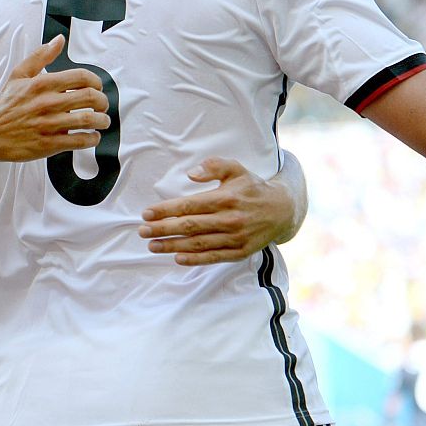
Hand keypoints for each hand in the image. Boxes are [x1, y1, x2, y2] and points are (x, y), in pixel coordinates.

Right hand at [0, 36, 107, 161]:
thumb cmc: (5, 105)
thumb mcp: (19, 75)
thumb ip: (40, 56)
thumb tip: (59, 40)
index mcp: (42, 84)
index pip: (81, 77)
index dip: (96, 82)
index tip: (97, 87)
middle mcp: (47, 103)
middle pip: (89, 97)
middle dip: (103, 101)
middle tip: (103, 105)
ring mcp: (48, 124)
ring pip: (87, 120)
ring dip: (102, 121)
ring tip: (103, 121)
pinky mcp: (48, 144)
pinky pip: (79, 141)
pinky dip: (92, 139)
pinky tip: (93, 137)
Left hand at [139, 157, 298, 266]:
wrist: (282, 210)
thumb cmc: (252, 188)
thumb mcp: (236, 169)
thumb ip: (214, 166)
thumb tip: (191, 174)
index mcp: (226, 198)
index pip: (190, 205)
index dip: (166, 210)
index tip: (147, 214)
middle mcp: (230, 219)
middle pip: (190, 226)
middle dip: (163, 229)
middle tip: (143, 231)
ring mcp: (235, 238)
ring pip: (199, 243)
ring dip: (173, 246)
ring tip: (153, 246)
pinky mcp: (240, 252)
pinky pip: (214, 257)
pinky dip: (195, 259)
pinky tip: (178, 258)